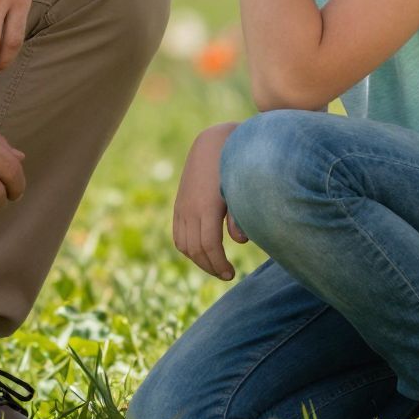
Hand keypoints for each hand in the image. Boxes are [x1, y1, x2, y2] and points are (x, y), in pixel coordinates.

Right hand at [172, 122, 248, 279]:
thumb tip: (240, 241)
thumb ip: (240, 217)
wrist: (212, 145)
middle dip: (211, 266)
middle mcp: (190, 209)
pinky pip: (178, 235)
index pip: (209, 246)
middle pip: (195, 250)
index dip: (219, 264)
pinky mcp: (179, 206)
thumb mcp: (240, 191)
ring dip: (198, 260)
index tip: (232, 274)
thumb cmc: (234, 168)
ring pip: (184, 245)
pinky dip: (187, 249)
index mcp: (207, 207)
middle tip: (227, 274)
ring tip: (215, 266)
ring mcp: (182, 207)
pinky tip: (202, 253)